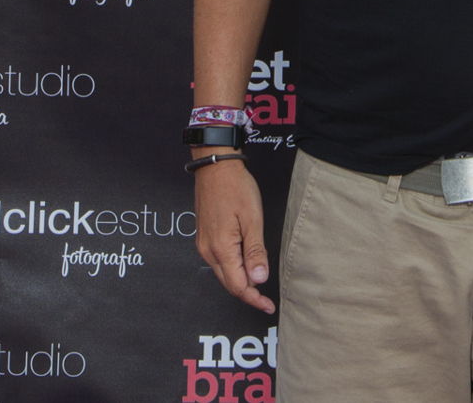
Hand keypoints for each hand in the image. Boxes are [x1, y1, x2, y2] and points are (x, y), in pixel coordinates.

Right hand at [194, 158, 274, 312]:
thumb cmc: (235, 187)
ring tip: (259, 280)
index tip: (268, 305)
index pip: (238, 285)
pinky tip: (245, 264)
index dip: (254, 298)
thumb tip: (259, 279)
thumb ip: (255, 251)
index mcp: (221, 248)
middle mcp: (208, 250)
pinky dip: (233, 268)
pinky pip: (219, 261)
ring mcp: (204, 244)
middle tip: (267, 298)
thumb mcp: (252, 219)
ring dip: (240, 280)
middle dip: (248, 292)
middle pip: (229, 283)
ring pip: (223, 273)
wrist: (215, 167)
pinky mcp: (204, 237)